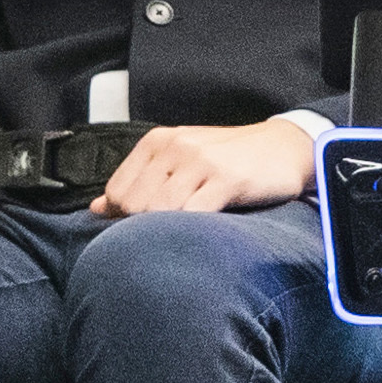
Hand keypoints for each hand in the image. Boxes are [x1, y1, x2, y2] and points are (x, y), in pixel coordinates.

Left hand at [91, 119, 314, 217]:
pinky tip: (201, 236)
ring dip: (168, 233)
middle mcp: (174, 148)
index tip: (145, 231)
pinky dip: (191, 231)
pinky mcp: (227, 179)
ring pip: (160, 211)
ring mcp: (201, 162)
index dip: (125, 219)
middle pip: (135, 205)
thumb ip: (139, 183)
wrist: (285, 147)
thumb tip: (97, 207)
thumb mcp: (180, 162)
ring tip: (184, 239)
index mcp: (157, 142)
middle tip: (166, 239)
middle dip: (144, 229)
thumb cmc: (229, 159)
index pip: (118, 192)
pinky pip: (193, 215)